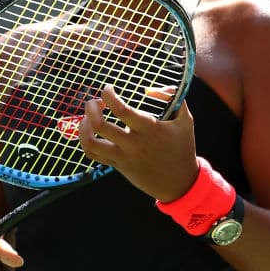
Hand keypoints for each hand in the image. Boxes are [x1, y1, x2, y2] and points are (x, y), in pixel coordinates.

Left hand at [79, 85, 198, 202]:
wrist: (180, 182)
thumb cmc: (182, 148)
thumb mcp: (185, 120)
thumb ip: (173, 98)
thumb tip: (152, 88)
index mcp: (149, 129)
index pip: (121, 110)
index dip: (109, 96)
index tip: (108, 89)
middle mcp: (134, 143)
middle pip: (100, 125)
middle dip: (91, 108)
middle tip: (95, 102)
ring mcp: (124, 157)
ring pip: (92, 142)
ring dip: (84, 126)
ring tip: (87, 118)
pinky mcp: (118, 166)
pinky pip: (93, 154)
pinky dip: (85, 140)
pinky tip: (90, 131)